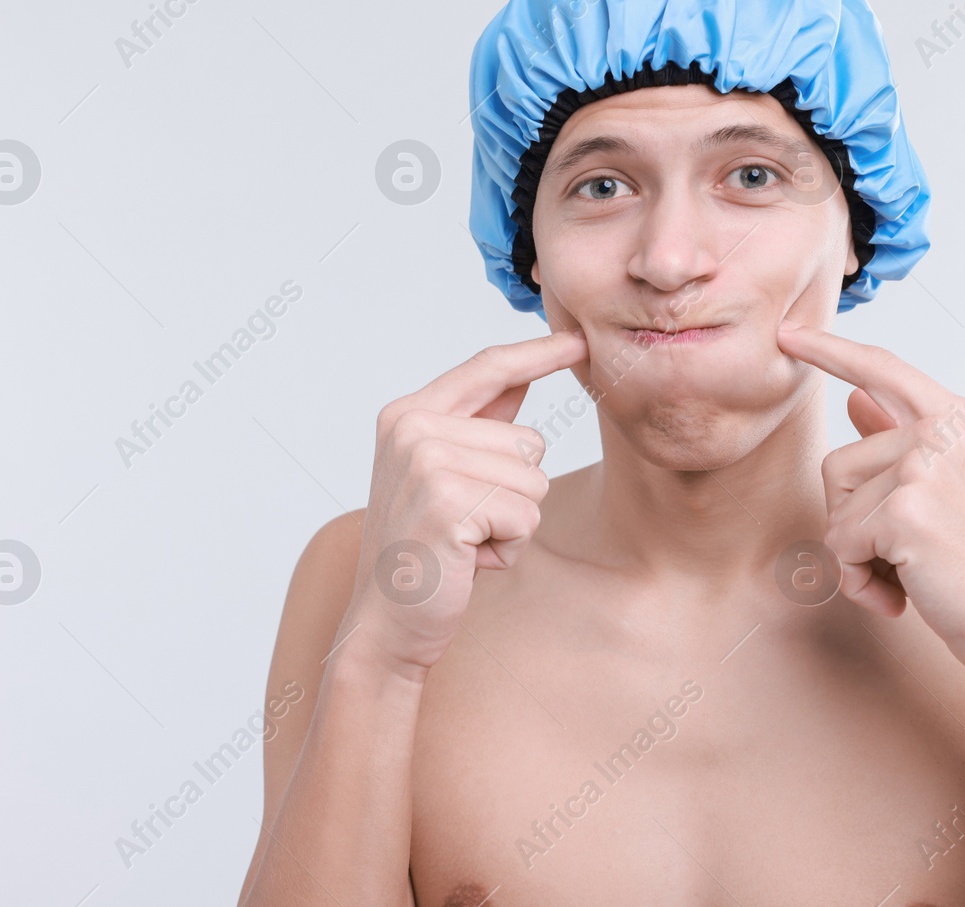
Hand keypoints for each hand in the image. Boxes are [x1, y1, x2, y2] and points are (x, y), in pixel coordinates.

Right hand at [340, 329, 587, 674]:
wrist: (386, 622)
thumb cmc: (422, 550)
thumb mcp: (443, 475)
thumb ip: (477, 426)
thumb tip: (522, 376)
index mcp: (407, 414)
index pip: (487, 368)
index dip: (538, 353)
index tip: (579, 340)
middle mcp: (412, 428)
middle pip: (529, 440)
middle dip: (516, 492)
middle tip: (464, 525)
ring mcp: (427, 462)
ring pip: (533, 480)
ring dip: (513, 523)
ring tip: (464, 543)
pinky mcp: (449, 503)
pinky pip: (526, 517)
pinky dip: (510, 548)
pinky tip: (468, 561)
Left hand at [775, 320, 964, 678]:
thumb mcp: (947, 489)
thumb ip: (900, 441)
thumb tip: (854, 399)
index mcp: (959, 418)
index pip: (881, 369)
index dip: (829, 350)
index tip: (788, 333)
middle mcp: (944, 430)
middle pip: (836, 464)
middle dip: (850, 521)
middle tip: (904, 555)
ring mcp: (925, 465)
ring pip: (835, 509)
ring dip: (857, 557)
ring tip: (910, 574)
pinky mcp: (905, 510)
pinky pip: (841, 546)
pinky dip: (861, 581)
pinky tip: (904, 596)